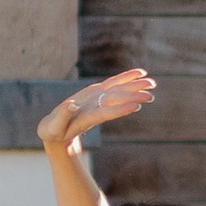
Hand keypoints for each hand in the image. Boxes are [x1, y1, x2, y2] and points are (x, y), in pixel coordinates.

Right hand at [39, 71, 154, 152]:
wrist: (57, 133)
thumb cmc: (53, 131)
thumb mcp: (53, 127)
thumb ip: (62, 116)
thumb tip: (71, 105)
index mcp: (86, 118)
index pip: (106, 114)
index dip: (120, 110)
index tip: (135, 107)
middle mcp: (96, 108)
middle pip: (117, 101)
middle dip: (133, 97)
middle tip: (151, 95)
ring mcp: (98, 100)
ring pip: (119, 90)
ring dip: (135, 86)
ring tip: (152, 82)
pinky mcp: (96, 92)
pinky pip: (114, 83)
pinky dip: (126, 77)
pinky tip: (140, 73)